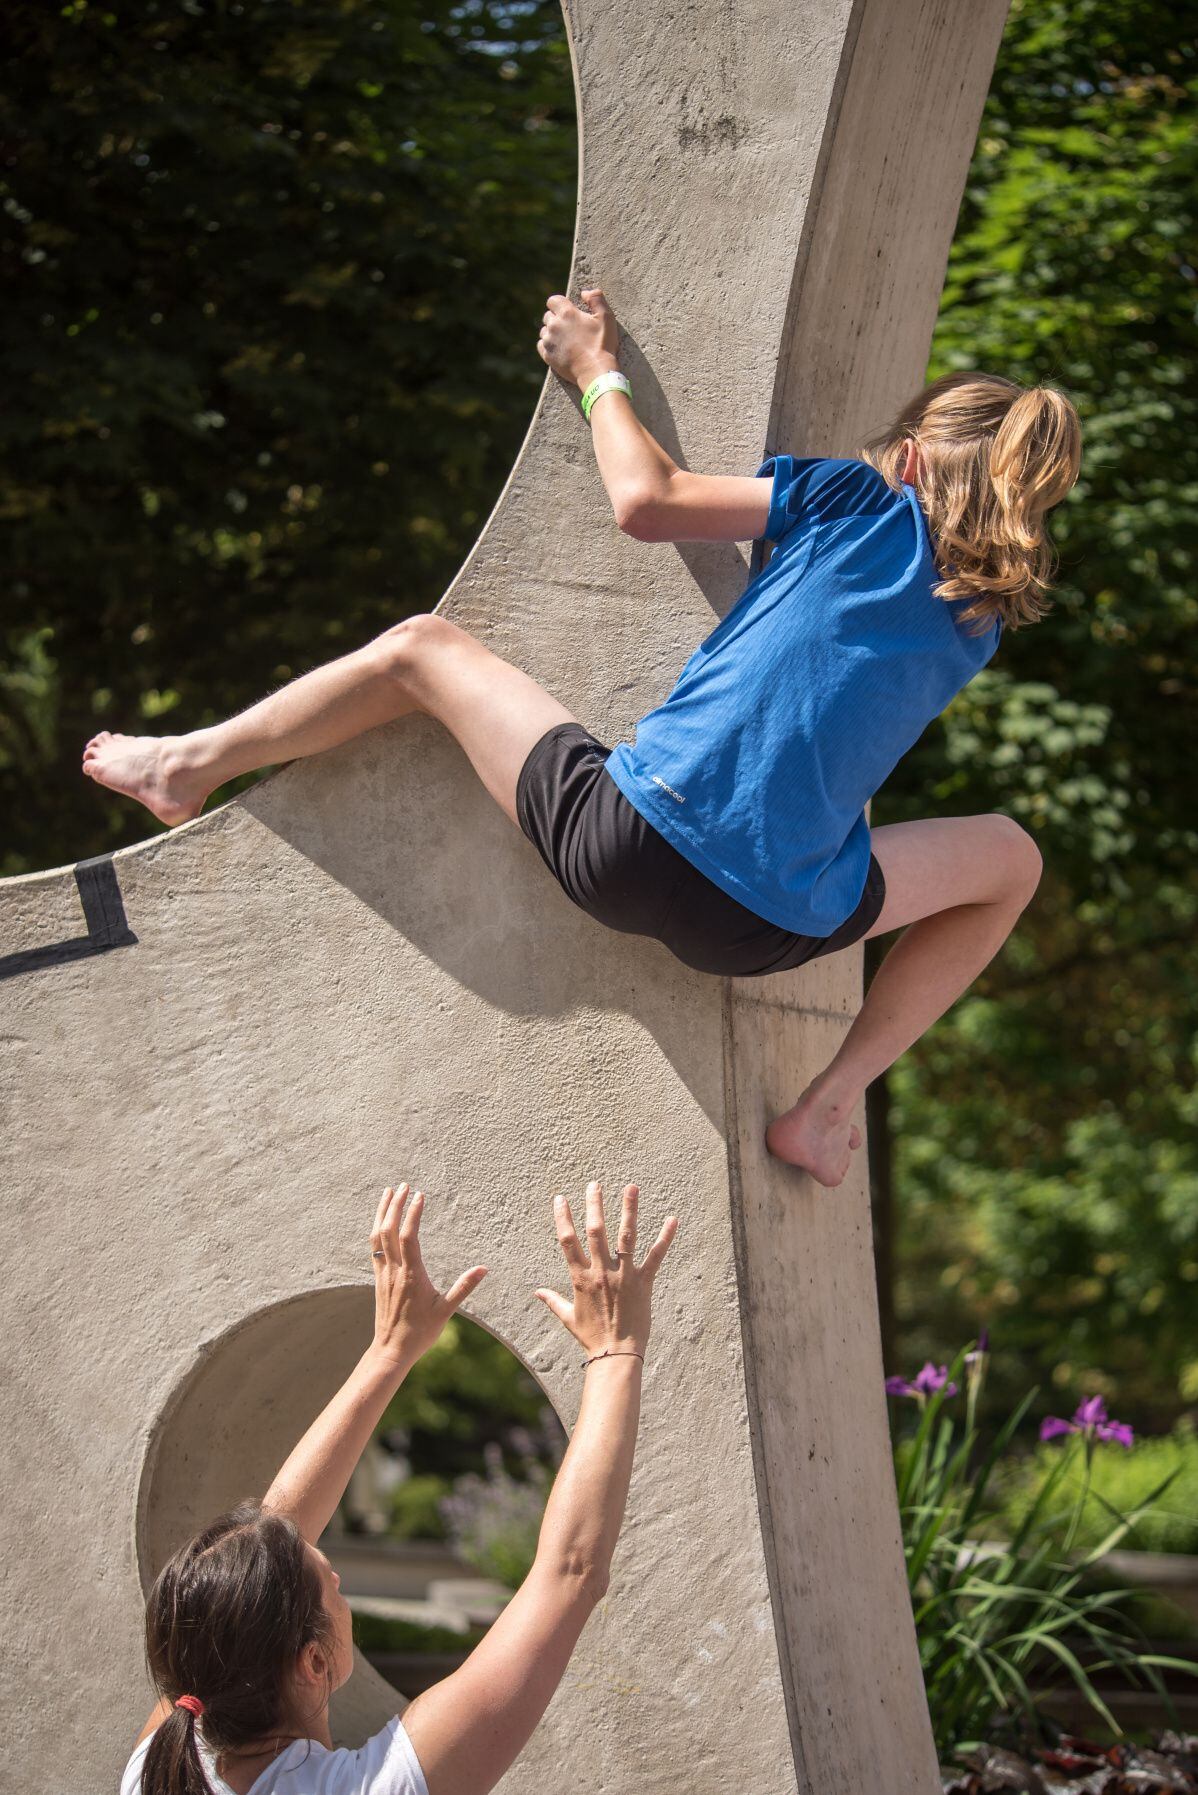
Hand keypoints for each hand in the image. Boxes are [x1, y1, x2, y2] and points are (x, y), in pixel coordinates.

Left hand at [370, 1184, 486, 1366]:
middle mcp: (394, 1270)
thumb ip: (464, 1288)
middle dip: (395, 1204)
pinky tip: (380, 1221)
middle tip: (404, 1185)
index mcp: (411, 1275)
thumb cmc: (420, 1332)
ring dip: (382, 1212)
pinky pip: (374, 1248)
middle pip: (389, 1230)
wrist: (391, 1350)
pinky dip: (376, 1229)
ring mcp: (383, 1273)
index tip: (420, 1195)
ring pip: (377, 1236)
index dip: (413, 1213)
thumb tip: (484, 1269)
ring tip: (387, 1193)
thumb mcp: (446, 1311)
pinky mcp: (377, 1279)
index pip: (409, 1236)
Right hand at [534, 1181, 676, 1359]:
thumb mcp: (568, 1317)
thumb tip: (536, 1292)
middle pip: (595, 1231)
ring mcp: (623, 1276)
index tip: (560, 1198)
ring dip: (629, 1210)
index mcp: (580, 1278)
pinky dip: (665, 1238)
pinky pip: (655, 1256)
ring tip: (631, 1187)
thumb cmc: (591, 1338)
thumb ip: (553, 1301)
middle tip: (594, 1185)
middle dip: (594, 1205)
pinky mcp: (644, 1283)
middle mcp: (601, 1272)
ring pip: (626, 1236)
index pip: (567, 1241)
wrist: (616, 1355)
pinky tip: (673, 1219)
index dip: (562, 1218)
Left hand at [537, 288, 619, 389]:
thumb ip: (596, 299)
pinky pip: (541, 345)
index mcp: (566, 313)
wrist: (595, 370)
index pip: (553, 300)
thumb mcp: (606, 317)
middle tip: (570, 328)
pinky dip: (548, 345)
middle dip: (556, 318)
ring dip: (552, 332)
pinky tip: (559, 348)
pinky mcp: (547, 355)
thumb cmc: (602, 344)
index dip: (559, 304)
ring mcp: (549, 341)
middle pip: (547, 316)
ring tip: (566, 340)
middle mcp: (554, 325)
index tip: (567, 311)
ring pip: (544, 331)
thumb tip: (584, 292)